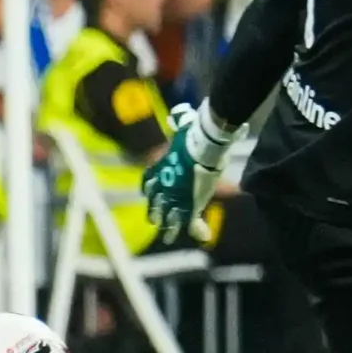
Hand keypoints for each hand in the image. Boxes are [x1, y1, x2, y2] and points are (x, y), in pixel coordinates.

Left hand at [142, 103, 229, 245]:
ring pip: (169, 218)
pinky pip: (191, 221)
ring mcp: (176, 196)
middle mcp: (165, 185)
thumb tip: (179, 113)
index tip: (147, 193)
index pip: (149, 180)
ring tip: (167, 238)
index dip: (148, 188)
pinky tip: (203, 236)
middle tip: (154, 220)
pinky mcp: (190, 204)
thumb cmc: (195, 133)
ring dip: (169, 229)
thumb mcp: (183, 125)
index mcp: (162, 166)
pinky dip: (197, 229)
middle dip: (155, 212)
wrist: (204, 144)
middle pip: (155, 203)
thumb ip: (179, 120)